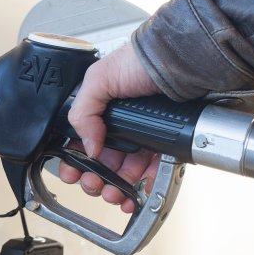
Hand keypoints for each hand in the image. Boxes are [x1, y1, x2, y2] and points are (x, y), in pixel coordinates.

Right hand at [59, 43, 160, 212]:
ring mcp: (140, 136)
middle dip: (93, 179)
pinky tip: (136, 193)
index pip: (79, 143)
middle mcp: (118, 125)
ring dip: (114, 188)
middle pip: (100, 163)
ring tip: (114, 194)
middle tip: (93, 184)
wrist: (181, 62)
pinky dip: (142, 186)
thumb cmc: (142, 61)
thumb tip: (88, 146)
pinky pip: (151, 172)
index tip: (72, 173)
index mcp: (98, 111)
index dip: (73, 161)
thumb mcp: (99, 78)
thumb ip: (83, 112)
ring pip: (123, 172)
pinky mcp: (162, 145)